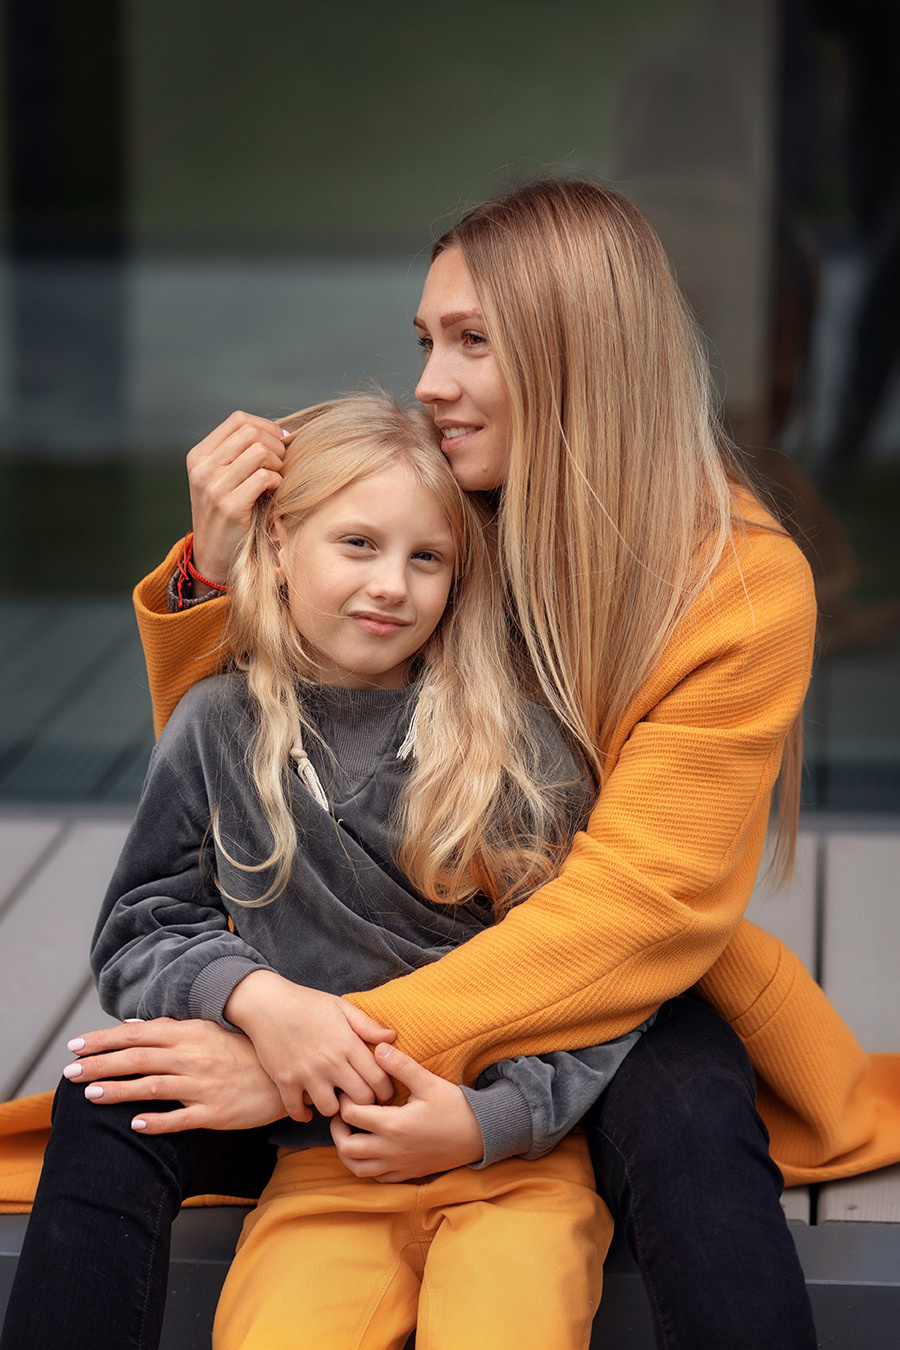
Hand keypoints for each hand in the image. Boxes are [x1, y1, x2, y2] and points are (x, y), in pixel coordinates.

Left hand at [63, 1017, 283, 1133]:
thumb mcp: (207, 1032)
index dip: (104, 1040)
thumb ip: (169, 1029)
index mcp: (189, 1034)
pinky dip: (158, 1120)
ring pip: (154, 1086)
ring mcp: (203, 1085)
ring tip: (91, 1095)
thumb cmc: (241, 1053)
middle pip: (138, 1059)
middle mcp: (193, 1057)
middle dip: (101, 1064)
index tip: (75, 1046)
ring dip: (120, 1090)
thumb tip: (130, 1027)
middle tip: (70, 1072)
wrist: (281, 1076)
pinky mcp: (214, 1111)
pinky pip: (181, 1117)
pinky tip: (135, 1124)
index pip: (138, 1035)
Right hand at [186, 410, 286, 585]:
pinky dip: (277, 481)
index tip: (280, 441)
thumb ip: (239, 454)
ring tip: (277, 478)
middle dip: (275, 444)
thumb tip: (279, 431)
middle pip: (250, 433)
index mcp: (199, 456)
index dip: (266, 426)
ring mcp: (214, 487)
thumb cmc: (226, 514)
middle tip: (282, 463)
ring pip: (259, 452)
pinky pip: (264, 477)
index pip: (238, 420)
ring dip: (278, 463)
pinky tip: (275, 491)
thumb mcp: (221, 479)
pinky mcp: (230, 506)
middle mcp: (202, 468)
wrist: (212, 556)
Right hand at [223, 970, 396, 1122]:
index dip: (385, 1092)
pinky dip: (304, 1114)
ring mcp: (307, 1074)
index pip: (379, 1080)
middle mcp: (330, 1062)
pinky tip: (308, 1108)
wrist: (268, 1003)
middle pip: (360, 1100)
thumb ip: (368, 1025)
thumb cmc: (308, 1003)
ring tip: (334, 1100)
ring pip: (330, 1110)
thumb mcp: (342, 1007)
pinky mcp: (285, 1081)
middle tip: (360, 1101)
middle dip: (365, 1104)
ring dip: (334, 1108)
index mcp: (348, 1044)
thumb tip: (392, 1038)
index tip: (382, 1093)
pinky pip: (297, 1111)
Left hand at [330, 1043, 483, 1181]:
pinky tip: (370, 1149)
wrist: (481, 1135)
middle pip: (346, 1149)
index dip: (344, 1102)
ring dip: (347, 1152)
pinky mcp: (407, 1174)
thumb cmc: (455, 1107)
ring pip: (357, 1169)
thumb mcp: (428, 1082)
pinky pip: (376, 1178)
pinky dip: (365, 1166)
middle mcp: (391, 1150)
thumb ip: (401, 1066)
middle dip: (337, 1130)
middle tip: (342, 1114)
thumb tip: (377, 1048)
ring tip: (351, 1133)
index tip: (350, 1091)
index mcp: (394, 1126)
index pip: (351, 1116)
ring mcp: (399, 1166)